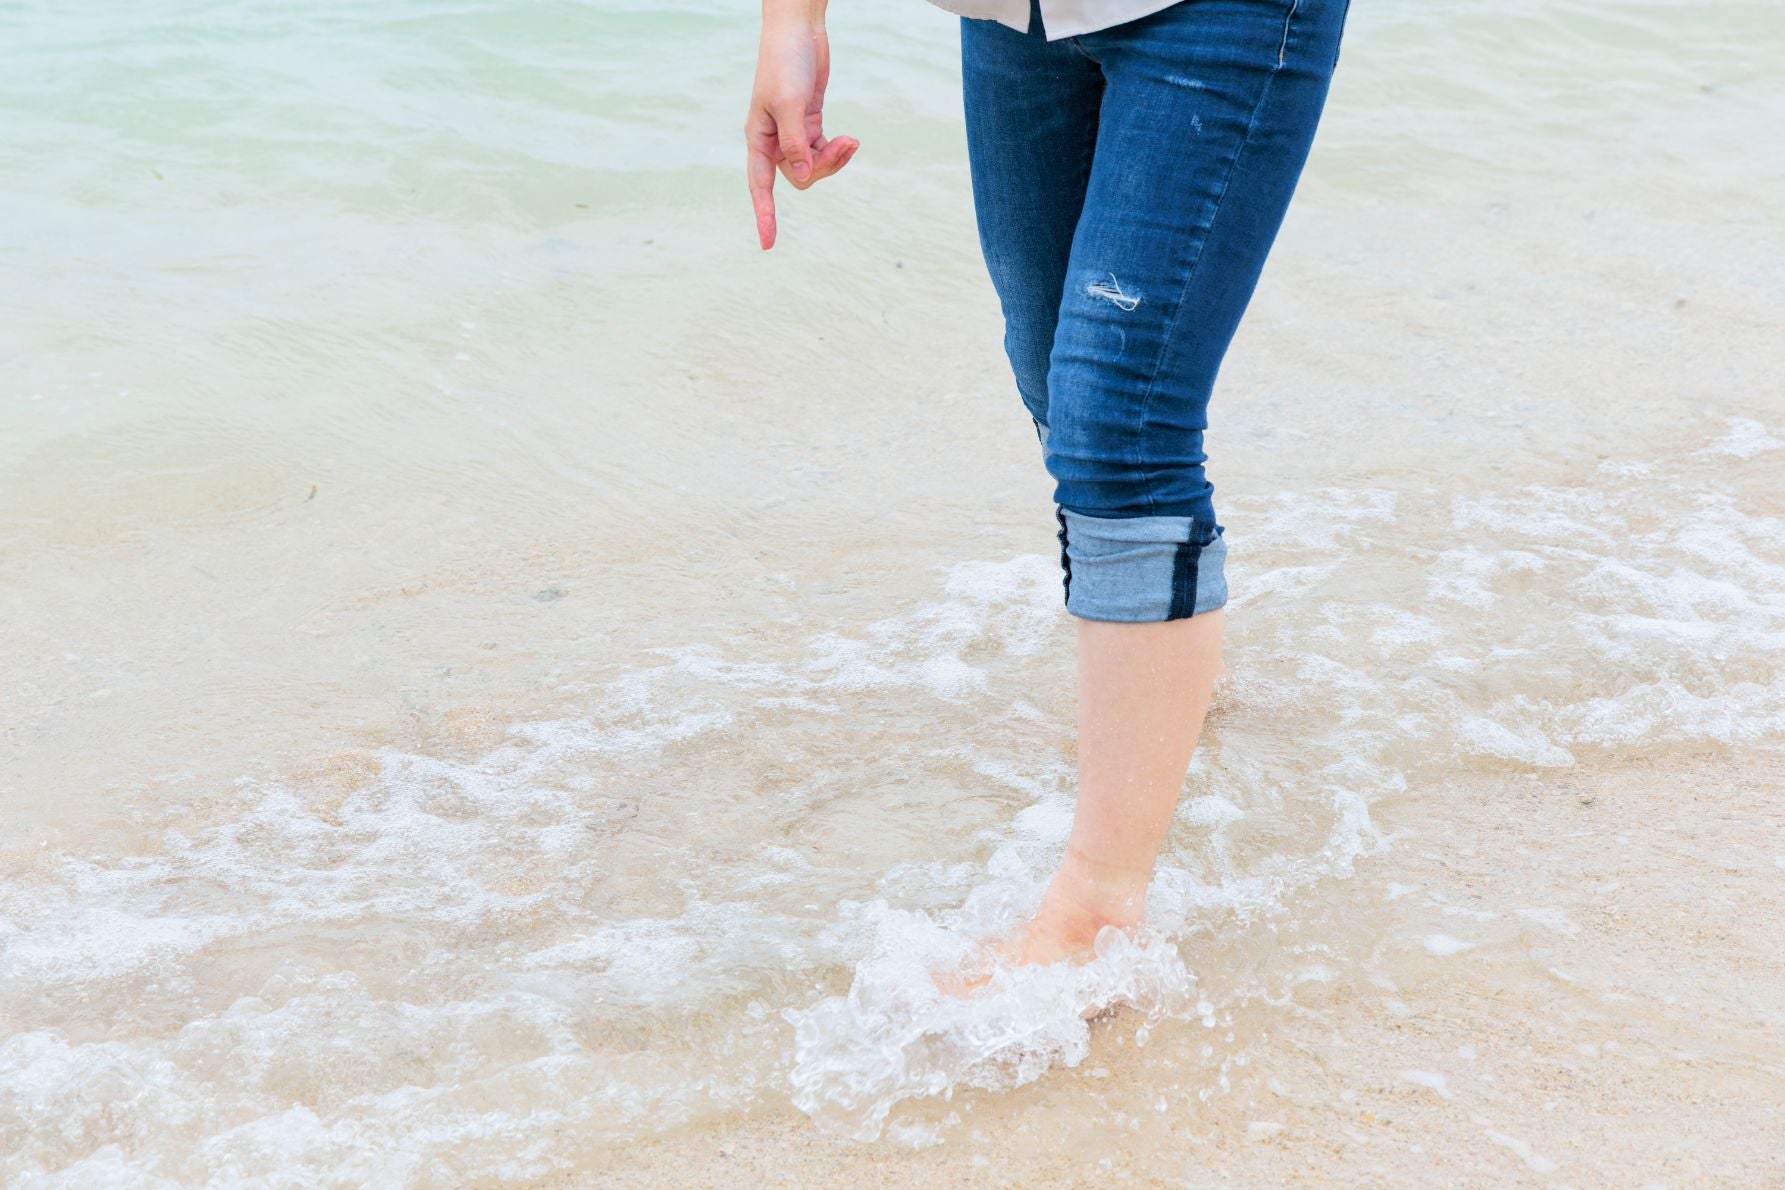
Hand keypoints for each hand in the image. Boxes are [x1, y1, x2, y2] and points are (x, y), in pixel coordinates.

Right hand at [745, 18, 858, 249]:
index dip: (764, 215)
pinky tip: (851, 140)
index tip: (768, 244)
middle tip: (843, 146)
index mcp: (758, 138)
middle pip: (799, 177)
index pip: (759, 186)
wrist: (799, 31)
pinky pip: (824, 152)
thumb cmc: (786, 62)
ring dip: (835, 159)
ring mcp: (793, 135)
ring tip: (851, 141)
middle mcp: (773, 141)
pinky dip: (838, 150)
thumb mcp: (789, 104)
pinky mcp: (810, 126)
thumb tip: (802, 175)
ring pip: (814, 167)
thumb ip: (795, 142)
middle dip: (823, 168)